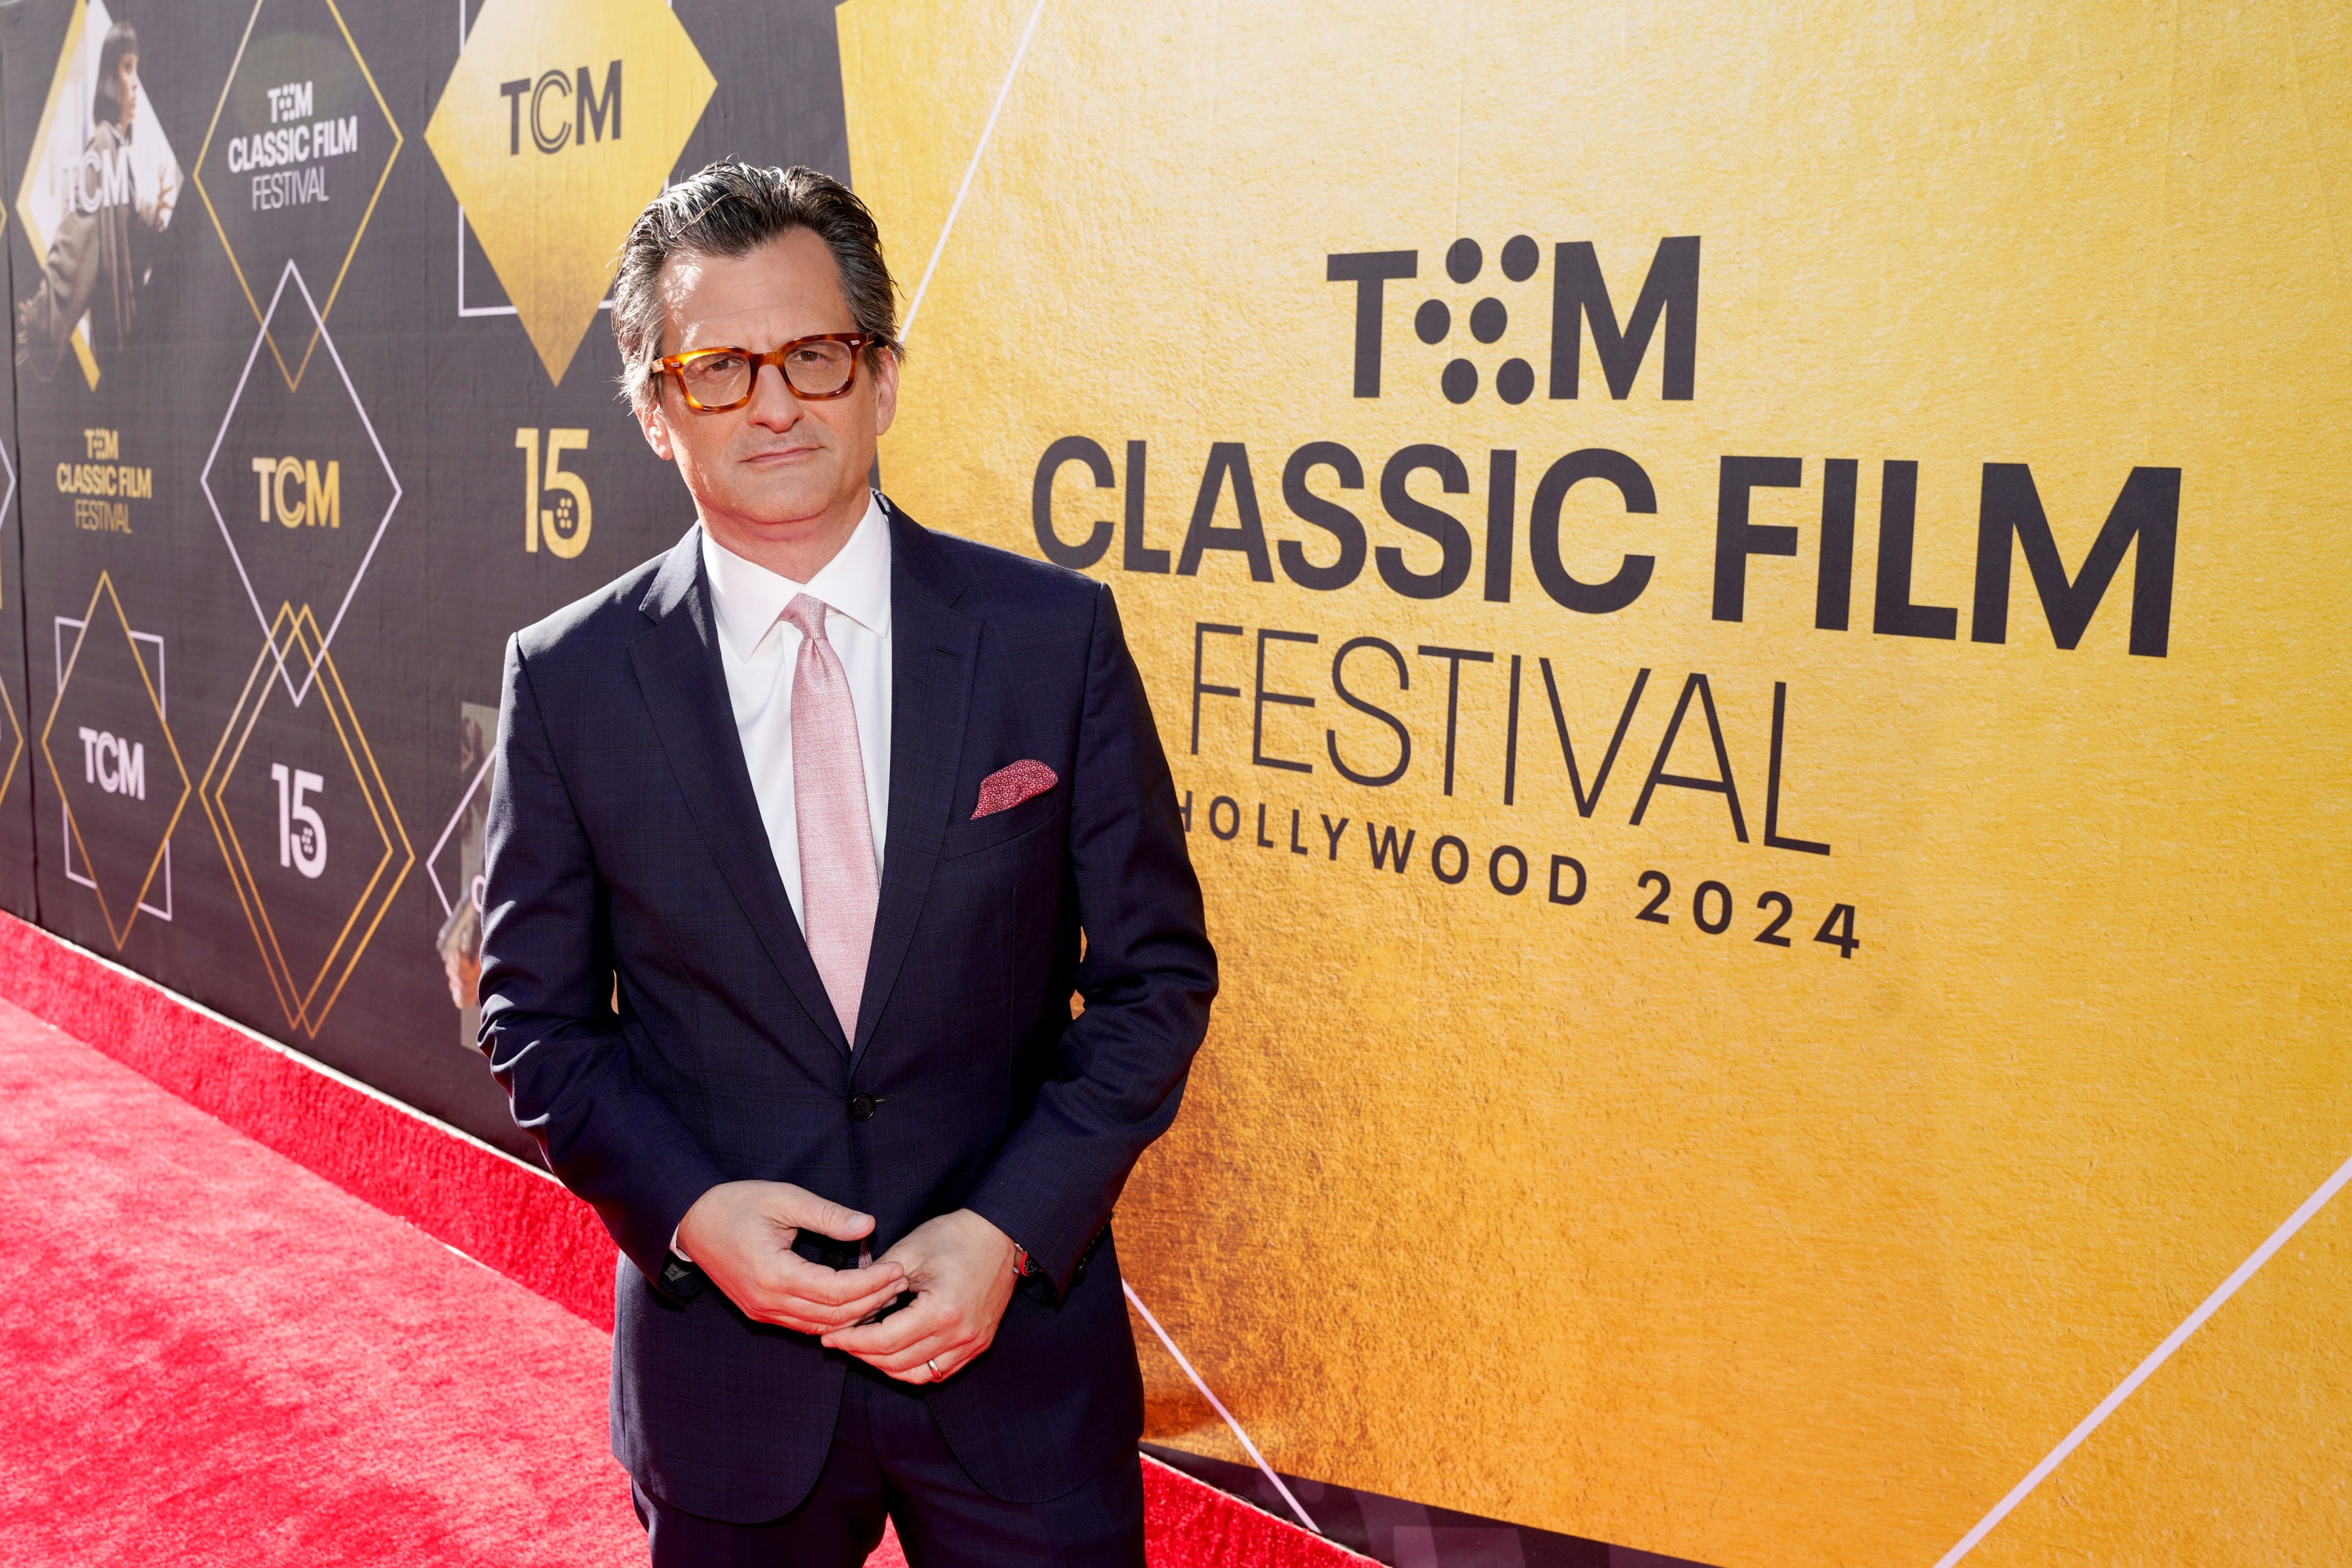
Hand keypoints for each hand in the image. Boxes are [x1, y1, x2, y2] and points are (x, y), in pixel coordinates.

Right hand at [674, 1181, 905, 1335]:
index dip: (871, 1284)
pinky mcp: (761, 1312)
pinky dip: (833, 1318)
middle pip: (832, 1317)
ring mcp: (763, 1311)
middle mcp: (768, 1301)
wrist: (692, 1222)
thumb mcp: (784, 1198)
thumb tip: (867, 1226)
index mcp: (774, 1273)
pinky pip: (804, 1325)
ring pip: (820, 1328)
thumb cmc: (737, 1204)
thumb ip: (827, 1215)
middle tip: (899, 1281)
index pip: (836, 1292)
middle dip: (871, 1302)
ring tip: (885, 1291)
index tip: (896, 1268)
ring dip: (855, 1314)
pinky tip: (855, 1301)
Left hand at [821, 1209, 1017, 1383]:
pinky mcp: (979, 1344)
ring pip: (919, 1375)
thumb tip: (849, 1307)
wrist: (1002, 1234)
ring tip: (865, 1348)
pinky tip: (896, 1352)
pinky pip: (939, 1371)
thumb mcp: (910, 1250)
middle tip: (841, 1342)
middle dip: (863, 1355)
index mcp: (942, 1310)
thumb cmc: (956, 1236)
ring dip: (887, 1366)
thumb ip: (877, 1282)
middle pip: (898, 1363)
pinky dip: (913, 1367)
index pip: (886, 1341)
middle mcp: (960, 1334)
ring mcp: (973, 1343)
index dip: (853, 1342)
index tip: (831, 1337)